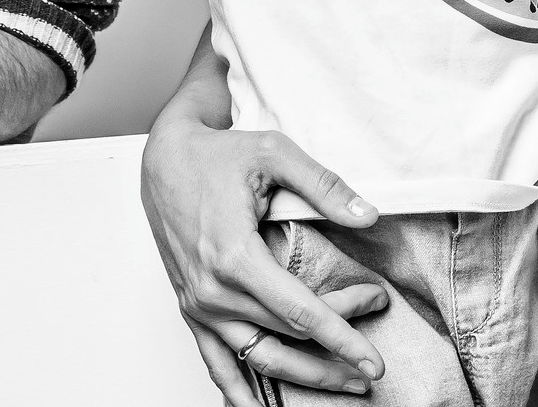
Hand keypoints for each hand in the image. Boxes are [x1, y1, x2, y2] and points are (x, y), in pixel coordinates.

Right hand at [141, 111, 388, 403]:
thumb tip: (368, 215)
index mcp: (235, 255)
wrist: (163, 159)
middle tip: (374, 361)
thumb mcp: (274, 153)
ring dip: (303, 378)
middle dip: (337, 349)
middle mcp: (214, 290)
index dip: (342, 339)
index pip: (300, 313)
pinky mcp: (192, 308)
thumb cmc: (216, 156)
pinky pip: (215, 362)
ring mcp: (200, 304)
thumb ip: (323, 185)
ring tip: (343, 384)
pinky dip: (236, 392)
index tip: (374, 362)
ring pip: (259, 358)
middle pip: (287, 336)